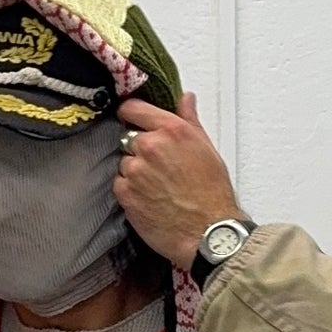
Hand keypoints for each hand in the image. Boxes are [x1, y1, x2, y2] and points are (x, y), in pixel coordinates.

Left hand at [112, 92, 242, 271]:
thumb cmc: (212, 194)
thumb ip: (190, 120)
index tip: (132, 119)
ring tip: (157, 187)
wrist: (207, 231)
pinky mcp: (126, 193)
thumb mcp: (206, 148)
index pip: (133, 108)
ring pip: (125, 163)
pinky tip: (150, 198)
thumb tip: (185, 100)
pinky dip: (130, 191)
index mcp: (170, 130)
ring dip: (135, 172)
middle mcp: (150, 146)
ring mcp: (135, 170)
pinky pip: (120, 185)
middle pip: (129, 138)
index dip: (131, 114)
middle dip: (140, 149)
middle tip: (159, 167)